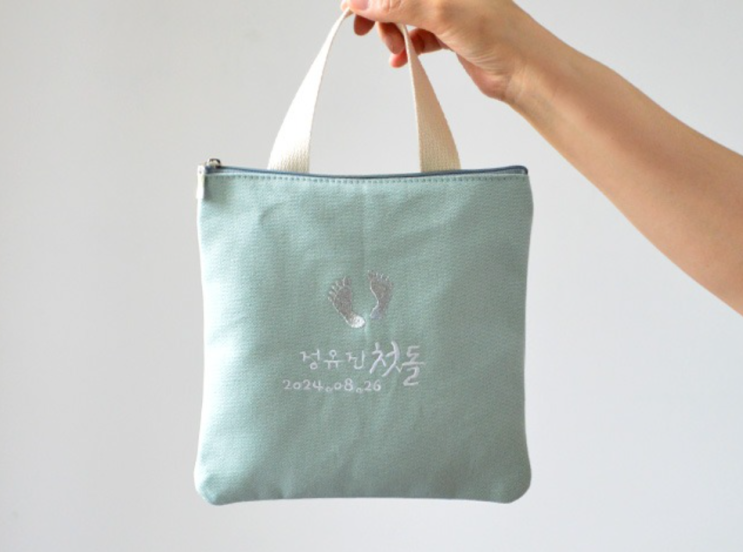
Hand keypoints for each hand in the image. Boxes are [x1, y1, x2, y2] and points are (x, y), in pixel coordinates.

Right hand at [339, 0, 532, 102]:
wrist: (525, 72)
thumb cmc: (500, 35)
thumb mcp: (442, 13)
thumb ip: (399, 4)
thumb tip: (362, 1)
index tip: (351, 6)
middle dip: (379, 11)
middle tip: (364, 30)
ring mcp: (448, 11)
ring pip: (405, 15)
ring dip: (392, 32)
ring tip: (393, 48)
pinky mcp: (450, 34)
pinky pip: (417, 36)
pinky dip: (406, 47)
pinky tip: (401, 59)